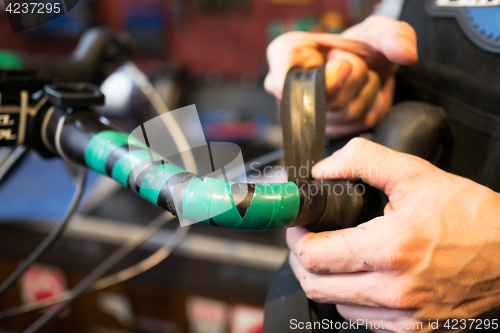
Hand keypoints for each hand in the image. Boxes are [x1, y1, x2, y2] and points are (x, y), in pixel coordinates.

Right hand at [265, 15, 417, 139]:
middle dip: (354, 76)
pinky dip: (371, 107)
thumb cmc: (361, 49)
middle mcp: (289, 87)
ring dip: (366, 91)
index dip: (322, 74)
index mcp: (289, 53)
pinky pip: (356, 125)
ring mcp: (306, 114)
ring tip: (359, 79)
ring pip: (345, 112)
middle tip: (354, 65)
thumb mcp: (374, 30)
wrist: (369, 69)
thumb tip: (406, 53)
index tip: (341, 64)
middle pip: (327, 95)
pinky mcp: (327, 132)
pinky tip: (363, 95)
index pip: (287, 71)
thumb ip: (392, 33)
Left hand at [287, 138, 499, 331]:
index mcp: (389, 249)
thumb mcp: (416, 174)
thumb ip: (363, 161)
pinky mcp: (415, 331)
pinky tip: (362, 279)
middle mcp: (394, 290)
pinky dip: (352, 300)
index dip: (296, 239)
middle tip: (308, 241)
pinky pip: (364, 322)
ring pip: (336, 305)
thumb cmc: (470, 217)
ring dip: (327, 281)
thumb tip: (323, 170)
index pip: (314, 256)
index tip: (299, 226)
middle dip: (302, 260)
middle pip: (316, 286)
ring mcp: (405, 317)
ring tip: (335, 258)